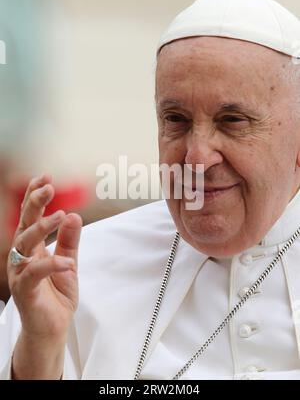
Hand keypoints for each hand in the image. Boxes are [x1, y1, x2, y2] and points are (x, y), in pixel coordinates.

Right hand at [7, 174, 81, 378]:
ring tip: (60, 216)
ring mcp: (20, 273)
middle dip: (34, 203)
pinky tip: (67, 261)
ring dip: (41, 228)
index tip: (45, 177)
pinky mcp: (24, 292)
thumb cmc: (57, 293)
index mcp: (32, 248)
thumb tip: (74, 214)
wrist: (52, 327)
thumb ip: (70, 240)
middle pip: (24, 225)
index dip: (34, 196)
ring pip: (23, 245)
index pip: (30, 217)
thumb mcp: (69, 261)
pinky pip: (34, 275)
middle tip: (48, 187)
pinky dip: (50, 265)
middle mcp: (22, 257)